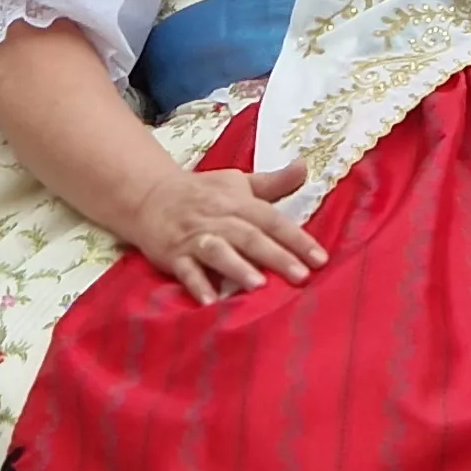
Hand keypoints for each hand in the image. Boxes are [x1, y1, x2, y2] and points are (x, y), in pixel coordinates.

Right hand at [120, 161, 324, 302]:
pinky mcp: (173, 255)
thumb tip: (305, 167)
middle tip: (301, 276)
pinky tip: (210, 303)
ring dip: (237, 267)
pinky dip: (197, 286)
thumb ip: (274, 183)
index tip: (321, 258)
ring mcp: (194, 238)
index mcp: (238, 202)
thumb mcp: (238, 182)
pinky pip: (186, 271)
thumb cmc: (202, 193)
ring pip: (218, 251)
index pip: (272, 220)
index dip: (297, 238)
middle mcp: (218, 218)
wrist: (149, 196)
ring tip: (258, 286)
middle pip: (250, 236)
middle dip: (276, 255)